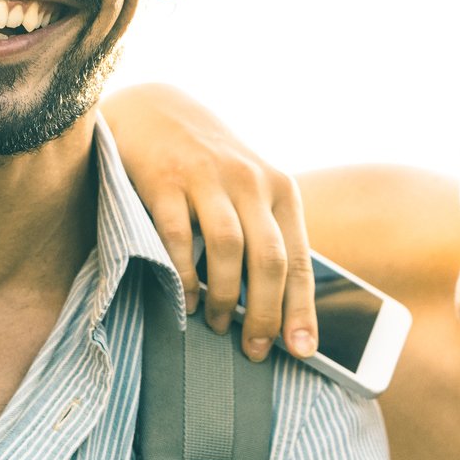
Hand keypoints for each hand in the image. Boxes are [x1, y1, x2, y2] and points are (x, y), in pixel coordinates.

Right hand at [101, 83, 315, 361]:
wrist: (156, 109)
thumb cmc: (209, 166)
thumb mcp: (249, 190)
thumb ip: (264, 235)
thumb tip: (277, 310)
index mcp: (279, 189)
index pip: (298, 259)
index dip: (301, 309)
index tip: (302, 350)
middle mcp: (249, 181)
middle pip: (269, 259)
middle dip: (264, 313)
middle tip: (255, 350)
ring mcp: (206, 179)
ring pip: (229, 248)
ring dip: (225, 297)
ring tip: (217, 325)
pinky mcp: (164, 180)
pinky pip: (177, 236)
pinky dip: (183, 275)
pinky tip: (185, 300)